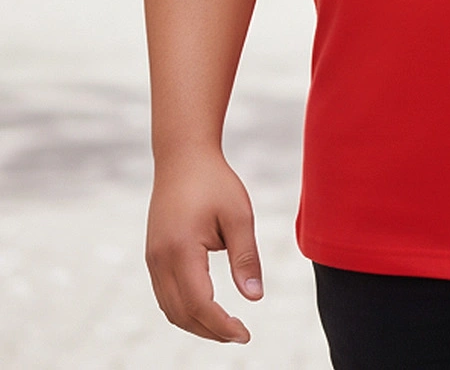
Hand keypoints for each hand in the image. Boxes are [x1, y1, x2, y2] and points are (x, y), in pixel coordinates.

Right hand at [146, 149, 263, 342]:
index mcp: (180, 250)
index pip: (200, 304)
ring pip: (170, 309)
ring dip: (196, 323)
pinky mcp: (153, 255)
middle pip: (182, 314)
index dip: (222, 326)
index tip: (245, 334)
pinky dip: (184, 309)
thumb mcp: (239, 215)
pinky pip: (165, 295)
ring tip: (226, 325)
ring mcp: (152, 259)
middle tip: (240, 334)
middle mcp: (160, 260)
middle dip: (210, 331)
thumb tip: (255, 297)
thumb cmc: (214, 181)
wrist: (183, 156)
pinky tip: (207, 307)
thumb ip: (246, 257)